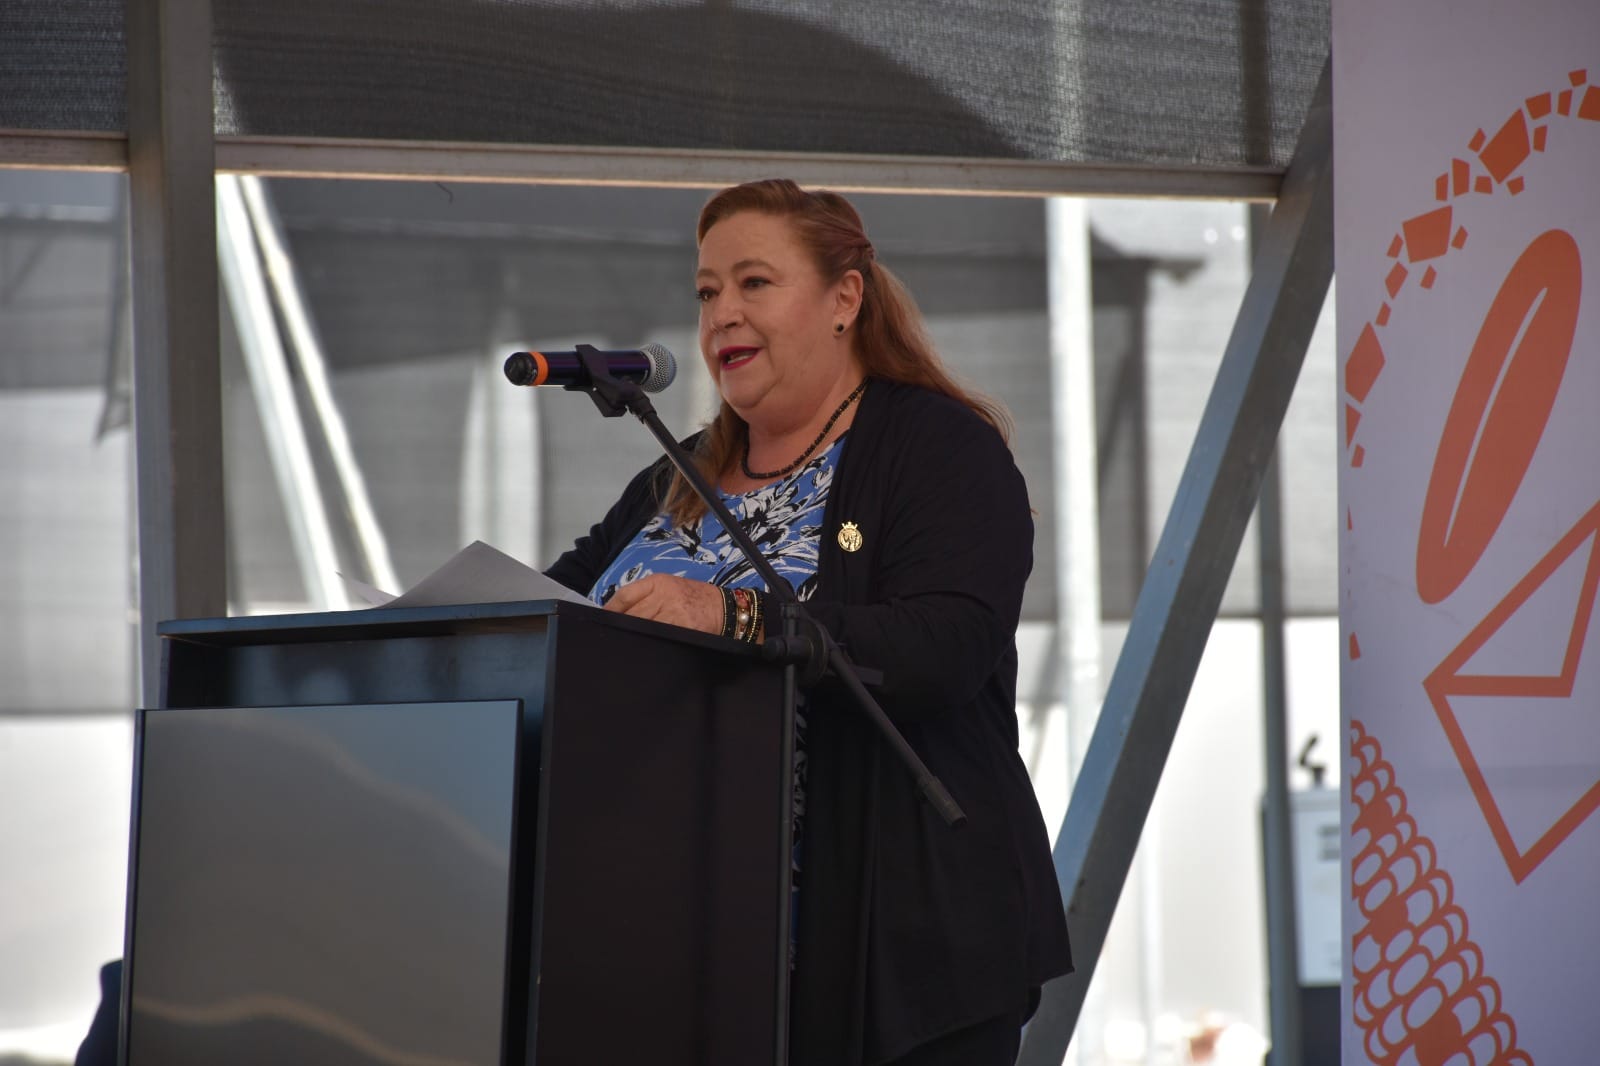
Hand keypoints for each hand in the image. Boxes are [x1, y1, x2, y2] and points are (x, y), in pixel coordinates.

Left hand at [603, 574, 724, 634]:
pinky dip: (649, 643)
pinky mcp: (682, 627)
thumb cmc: (695, 598)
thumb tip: (620, 613)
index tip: (603, 620)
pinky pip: (659, 636)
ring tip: (624, 646)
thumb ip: (647, 596)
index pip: (626, 595)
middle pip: (632, 613)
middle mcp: (664, 594)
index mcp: (658, 581)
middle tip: (611, 638)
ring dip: (633, 637)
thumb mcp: (671, 588)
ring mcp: (673, 611)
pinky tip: (644, 648)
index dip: (611, 609)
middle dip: (621, 626)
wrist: (725, 608)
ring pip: (643, 626)